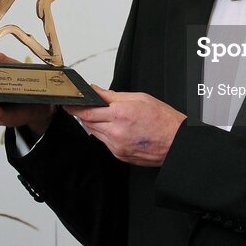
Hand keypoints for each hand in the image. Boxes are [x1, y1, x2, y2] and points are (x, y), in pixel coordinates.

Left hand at [67, 86, 185, 166]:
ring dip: (96, 124)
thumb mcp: (139, 98)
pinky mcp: (119, 155)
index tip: (70, 104)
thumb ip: (113, 95)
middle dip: (85, 114)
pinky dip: (106, 134)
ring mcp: (117, 146)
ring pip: (95, 133)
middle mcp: (116, 132)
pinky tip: (117, 129)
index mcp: (121, 114)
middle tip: (85, 107)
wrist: (176, 142)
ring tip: (109, 118)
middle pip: (88, 123)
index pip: (88, 111)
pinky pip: (105, 142)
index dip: (76, 107)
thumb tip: (96, 91)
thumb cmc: (163, 119)